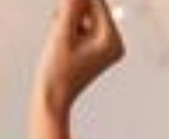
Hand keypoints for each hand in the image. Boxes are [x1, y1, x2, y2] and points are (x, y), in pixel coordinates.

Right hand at [28, 0, 124, 138]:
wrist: (52, 99)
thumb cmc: (56, 70)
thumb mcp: (62, 34)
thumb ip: (71, 7)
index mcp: (112, 40)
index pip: (97, 3)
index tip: (62, 5)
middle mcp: (115, 43)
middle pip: (93, 9)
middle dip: (71, 10)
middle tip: (56, 20)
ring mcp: (108, 47)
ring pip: (86, 17)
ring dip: (68, 19)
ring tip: (57, 37)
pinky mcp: (98, 49)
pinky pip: (84, 27)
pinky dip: (70, 27)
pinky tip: (60, 41)